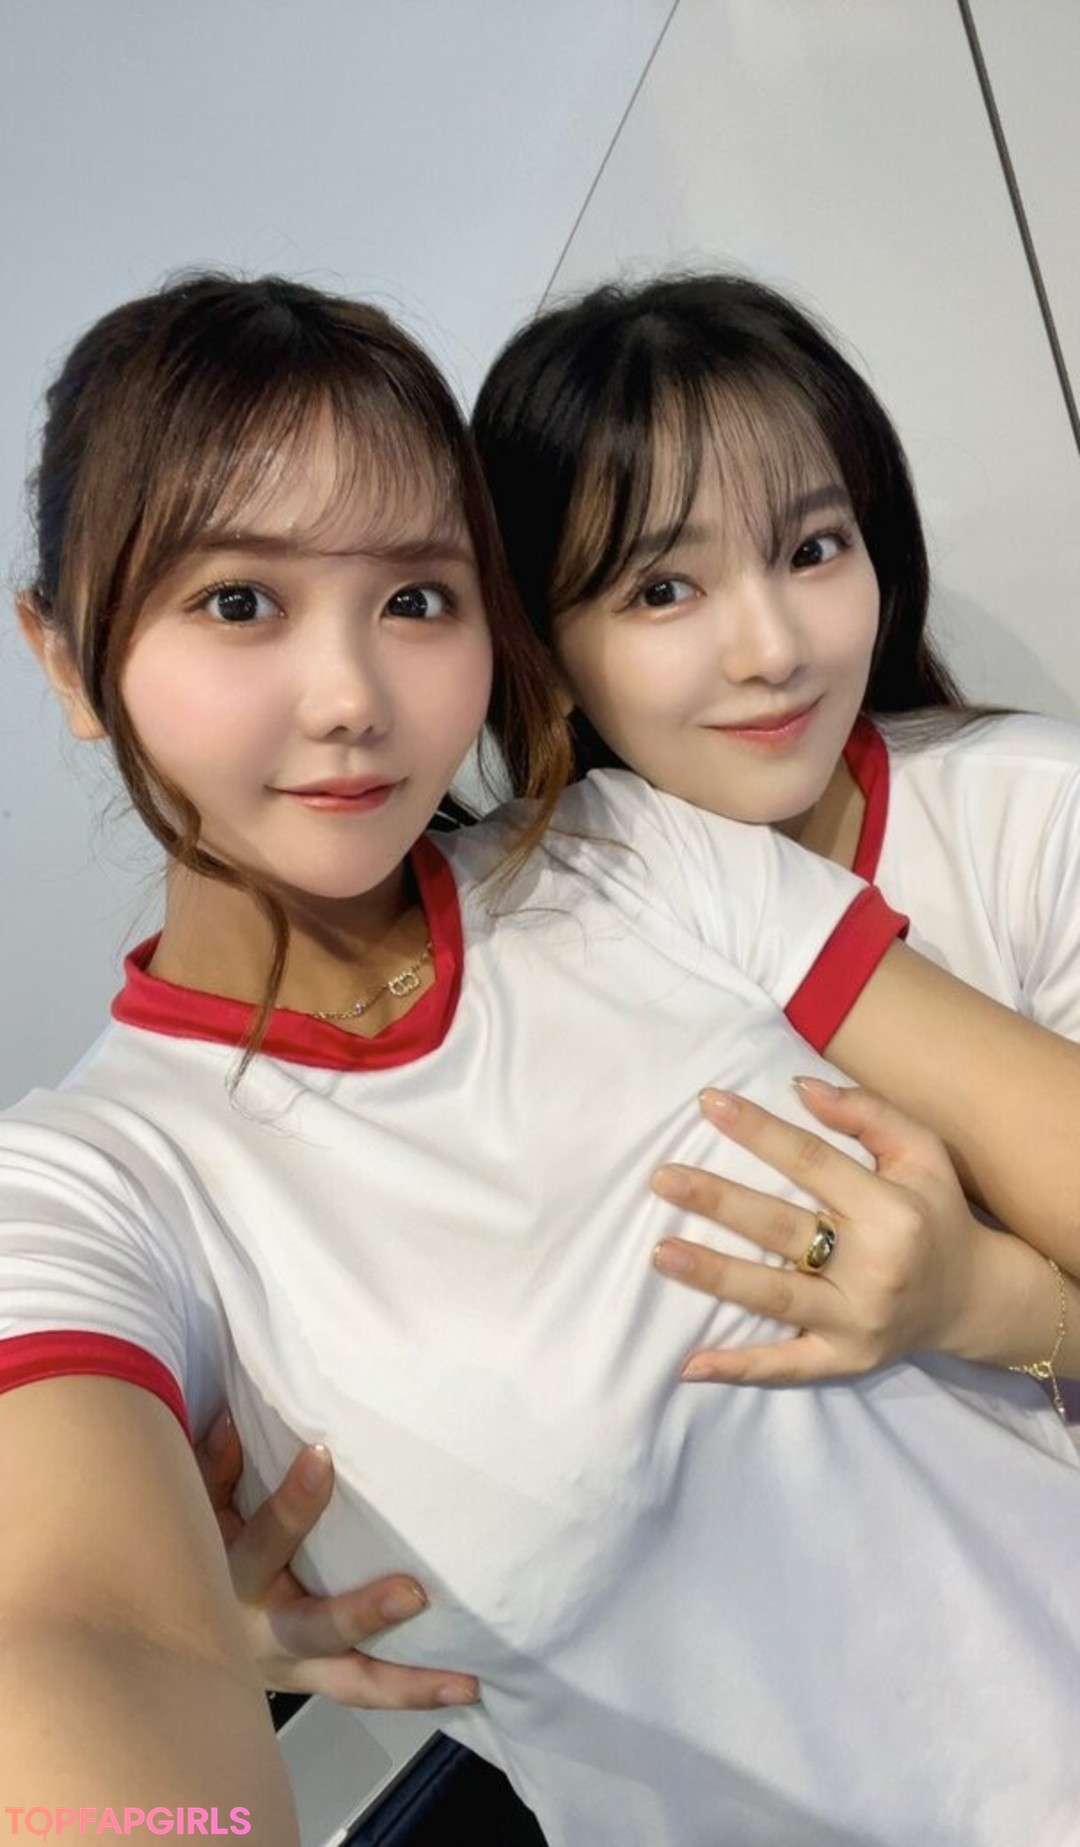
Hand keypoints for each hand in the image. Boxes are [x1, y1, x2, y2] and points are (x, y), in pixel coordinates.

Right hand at [196, 1410, 478, 1708]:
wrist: (183, 1644)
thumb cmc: (205, 1555)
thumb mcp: (200, 1510)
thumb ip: (215, 1471)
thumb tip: (231, 1421)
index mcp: (235, 1579)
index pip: (265, 1540)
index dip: (292, 1501)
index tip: (323, 1456)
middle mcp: (266, 1633)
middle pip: (314, 1630)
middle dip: (362, 1614)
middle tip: (414, 1593)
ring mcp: (297, 1669)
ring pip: (354, 1684)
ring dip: (409, 1685)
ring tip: (466, 1683)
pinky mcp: (322, 1684)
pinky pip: (367, 1693)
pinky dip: (411, 1695)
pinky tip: (467, 1687)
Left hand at [650, 1078, 990, 1384]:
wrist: (972, 1296)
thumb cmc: (934, 1212)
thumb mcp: (922, 1152)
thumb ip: (867, 1112)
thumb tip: (800, 1085)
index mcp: (891, 1209)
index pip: (811, 1162)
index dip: (758, 1131)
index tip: (707, 1103)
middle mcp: (875, 1267)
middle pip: (783, 1228)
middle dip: (720, 1202)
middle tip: (663, 1179)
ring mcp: (857, 1321)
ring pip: (774, 1296)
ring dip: (714, 1275)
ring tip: (661, 1252)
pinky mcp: (845, 1360)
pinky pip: (785, 1366)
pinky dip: (737, 1367)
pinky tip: (689, 1365)